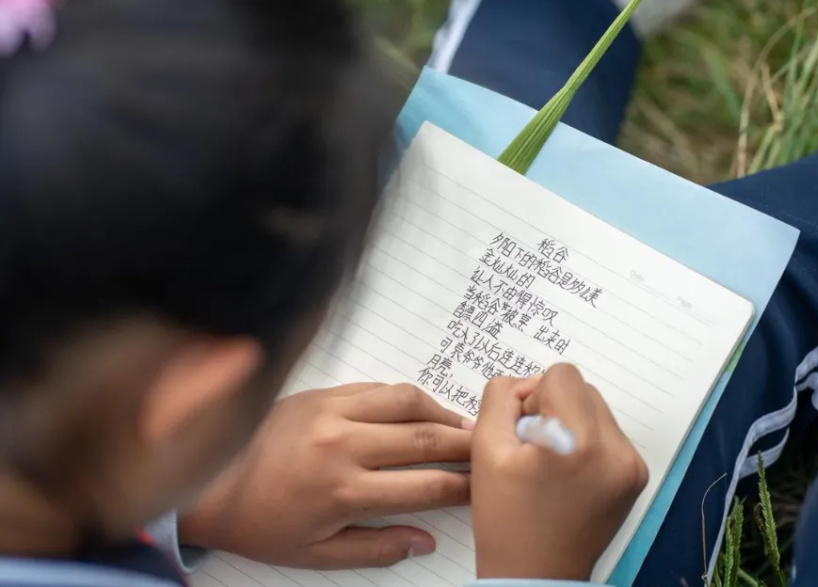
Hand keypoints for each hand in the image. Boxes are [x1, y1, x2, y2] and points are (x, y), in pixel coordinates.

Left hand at [179, 382, 472, 567]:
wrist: (206, 484)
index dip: (463, 487)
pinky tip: (417, 409)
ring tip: (460, 426)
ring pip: (406, 401)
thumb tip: (426, 540)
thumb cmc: (260, 525)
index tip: (483, 487)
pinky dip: (405, 397)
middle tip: (488, 448)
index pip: (425, 486)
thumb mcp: (316, 555)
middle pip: (424, 438)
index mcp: (343, 492)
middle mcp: (342, 445)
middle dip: (465, 445)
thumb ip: (377, 549)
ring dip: (440, 413)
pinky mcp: (320, 393)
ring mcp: (331, 412)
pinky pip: (375, 387)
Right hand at [471, 364, 648, 580]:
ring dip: (571, 422)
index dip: (533, 396)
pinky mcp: (636, 476)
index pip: (561, 374)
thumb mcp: (485, 449)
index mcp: (579, 441)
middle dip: (554, 408)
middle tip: (534, 449)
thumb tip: (526, 385)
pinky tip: (568, 474)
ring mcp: (631, 465)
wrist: (536, 576)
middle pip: (582, 388)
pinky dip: (587, 442)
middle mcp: (616, 450)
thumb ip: (502, 398)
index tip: (523, 432)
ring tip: (551, 464)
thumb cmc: (506, 518)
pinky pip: (609, 434)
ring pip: (596, 408)